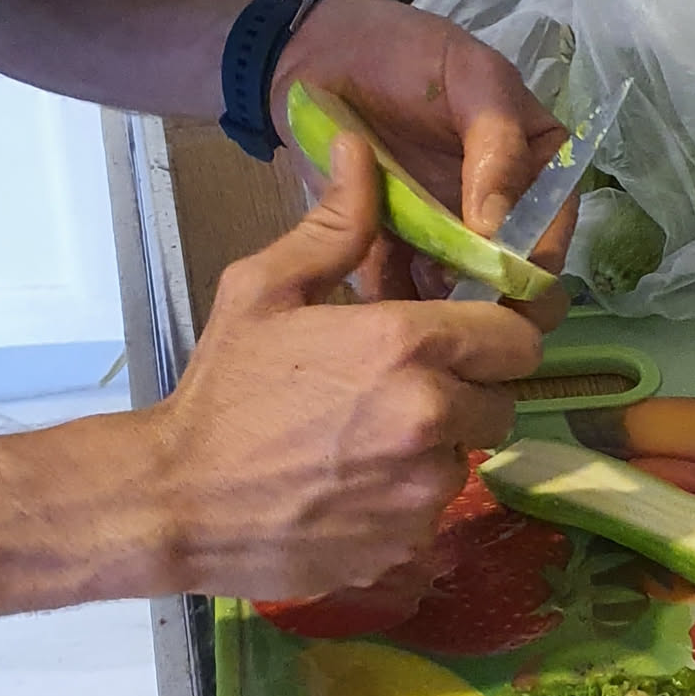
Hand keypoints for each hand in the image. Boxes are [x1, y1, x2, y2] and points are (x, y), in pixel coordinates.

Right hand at [151, 135, 543, 602]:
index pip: (518, 336)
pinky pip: (435, 513)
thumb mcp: (264, 290)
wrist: (175, 501)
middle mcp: (431, 418)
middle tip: (412, 387)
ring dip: (438, 448)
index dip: (499, 335)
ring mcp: (423, 491)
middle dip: (471, 391)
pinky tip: (352, 487)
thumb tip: (361, 149)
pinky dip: (407, 501)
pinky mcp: (410, 546)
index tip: (469, 337)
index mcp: (406, 346)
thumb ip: (335, 224)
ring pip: (469, 458)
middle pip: (506, 401)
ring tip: (370, 438)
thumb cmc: (222, 389)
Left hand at [278, 0, 574, 304]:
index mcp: (533, 164)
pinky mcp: (396, 250)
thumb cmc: (406, 52)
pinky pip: (402, 291)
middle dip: (492, 298)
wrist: (316, 54)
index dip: (540, 255)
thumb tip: (500, 227)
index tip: (512, 280)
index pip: (553, 221)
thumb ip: (497, 141)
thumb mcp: (470, 76)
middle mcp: (496, 208)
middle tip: (462, 312)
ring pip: (459, 293)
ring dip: (442, 312)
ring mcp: (445, 234)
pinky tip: (376, 311)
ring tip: (415, 317)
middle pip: (511, 272)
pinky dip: (393, 306)